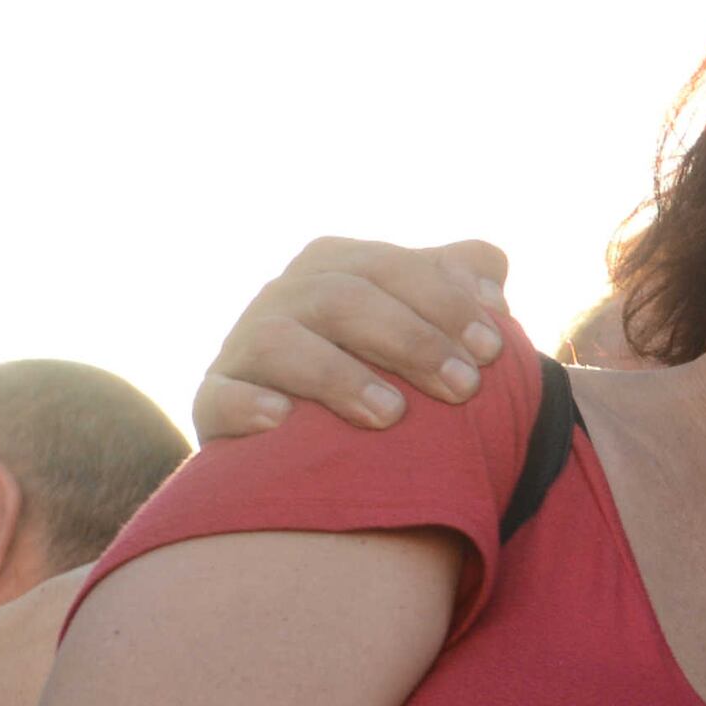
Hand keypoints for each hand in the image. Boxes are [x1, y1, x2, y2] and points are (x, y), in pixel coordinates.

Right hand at [193, 235, 512, 442]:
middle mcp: (283, 296)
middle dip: (409, 340)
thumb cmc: (382, 367)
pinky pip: (219, 396)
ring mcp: (242, 347)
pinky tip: (282, 420)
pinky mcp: (211, 401)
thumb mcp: (422, 320)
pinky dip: (247, 404)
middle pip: (342, 299)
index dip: (445, 302)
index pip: (390, 267)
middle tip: (463, 388)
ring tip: (391, 415)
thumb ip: (458, 287)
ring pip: (279, 341)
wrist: (305, 439)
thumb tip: (492, 286)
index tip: (493, 351)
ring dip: (337, 375)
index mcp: (334, 266)